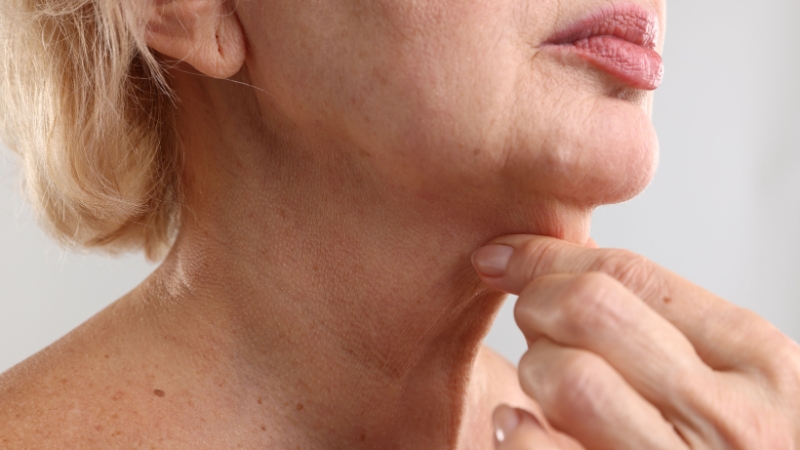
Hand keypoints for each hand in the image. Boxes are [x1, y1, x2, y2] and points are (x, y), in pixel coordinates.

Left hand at [473, 235, 799, 448]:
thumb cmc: (740, 445)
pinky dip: (517, 433)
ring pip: (566, 376)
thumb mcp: (737, 377)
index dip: (548, 255)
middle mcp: (726, 417)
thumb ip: (669, 324)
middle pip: (587, 310)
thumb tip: (565, 263)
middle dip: (536, 300)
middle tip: (530, 317)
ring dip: (533, 369)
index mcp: (755, 360)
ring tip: (541, 382)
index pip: (627, 273)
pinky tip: (518, 426)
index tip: (507, 254)